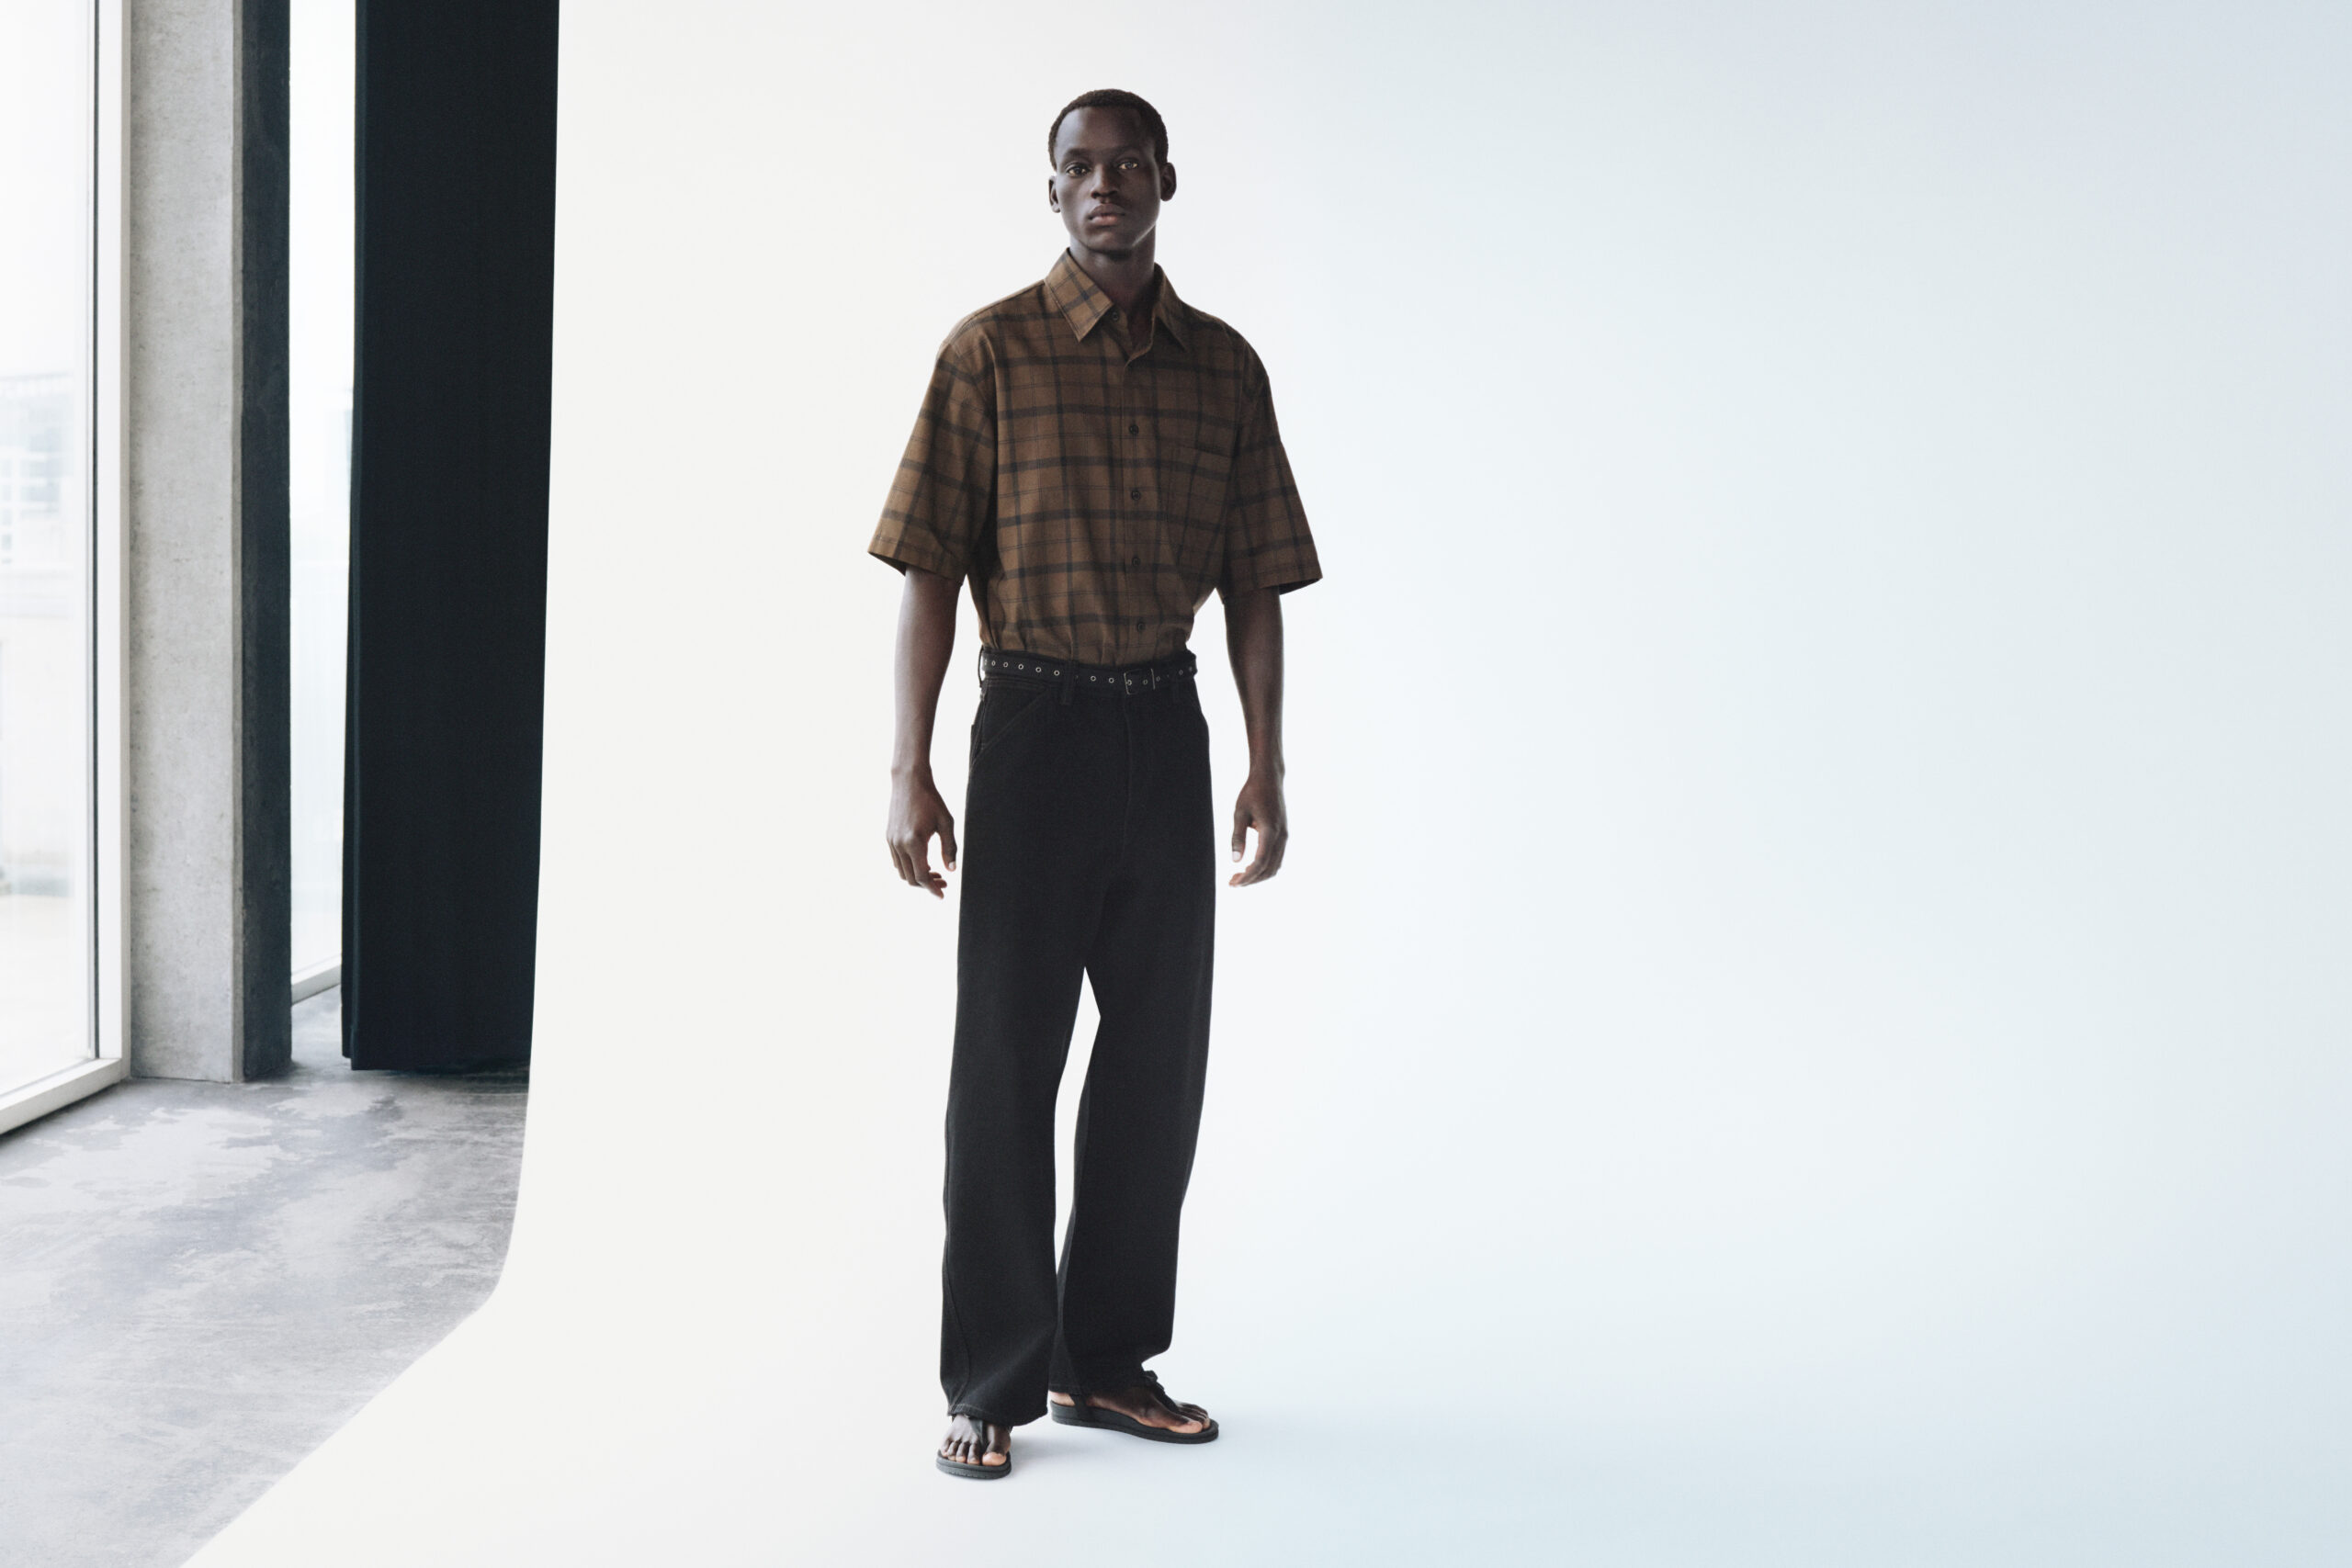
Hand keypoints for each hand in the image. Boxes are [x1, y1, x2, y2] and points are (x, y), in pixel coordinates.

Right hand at [887, 771, 958, 897]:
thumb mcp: (946, 822)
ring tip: (935, 872)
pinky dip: (909, 867)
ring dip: (917, 876)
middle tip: (944, 882)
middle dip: (927, 885)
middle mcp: (899, 844)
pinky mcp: (889, 837)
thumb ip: (950, 847)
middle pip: (911, 878)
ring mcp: (891, 841)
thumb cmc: (931, 800)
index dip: (933, 889)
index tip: (942, 895)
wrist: (908, 781)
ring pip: (902, 872)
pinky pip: (897, 861)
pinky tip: (923, 862)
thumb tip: (952, 870)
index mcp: (914, 842)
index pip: (922, 876)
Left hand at [1229, 770, 1286, 886]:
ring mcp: (1284, 836)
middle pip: (1269, 869)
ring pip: (1275, 866)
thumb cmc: (1252, 793)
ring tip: (1240, 876)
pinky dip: (1265, 868)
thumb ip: (1237, 837)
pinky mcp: (1283, 835)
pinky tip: (1251, 867)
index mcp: (1270, 831)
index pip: (1260, 862)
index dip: (1247, 876)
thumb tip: (1235, 861)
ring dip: (1258, 875)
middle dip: (1251, 880)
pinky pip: (1277, 858)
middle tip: (1233, 882)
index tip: (1233, 883)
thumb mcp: (1239, 813)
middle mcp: (1281, 836)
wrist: (1269, 778)